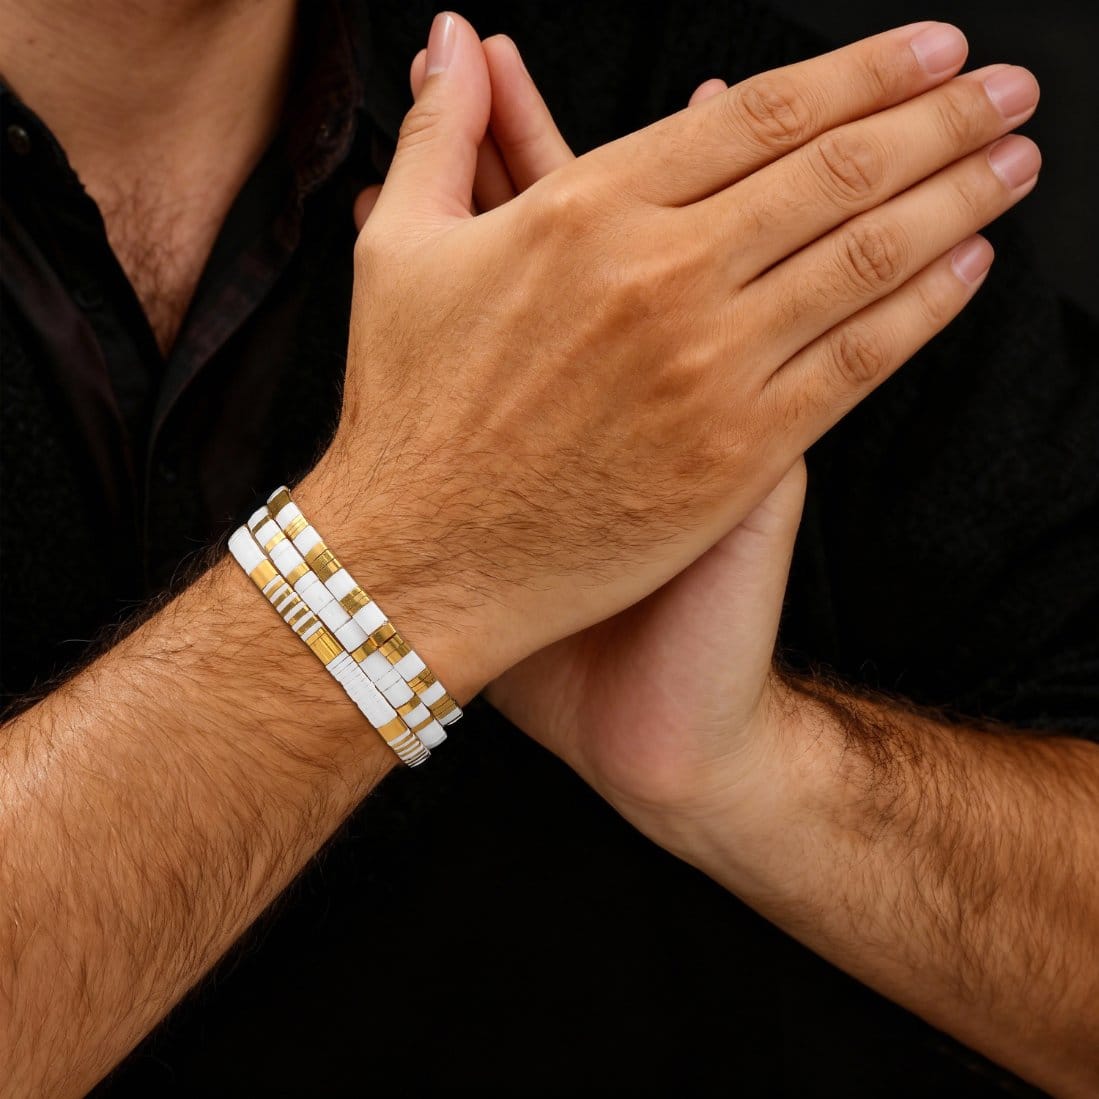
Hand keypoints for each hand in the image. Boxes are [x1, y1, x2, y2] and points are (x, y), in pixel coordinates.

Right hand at [307, 11, 1038, 707]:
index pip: (756, 116)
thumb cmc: (407, 415)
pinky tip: (968, 267)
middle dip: (937, 116)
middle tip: (1006, 84)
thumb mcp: (400, 254)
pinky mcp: (735, 458)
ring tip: (1014, 157)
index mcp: (584, 214)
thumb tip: (453, 38)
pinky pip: (854, 364)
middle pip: (833, 171)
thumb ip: (442, 136)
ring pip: (863, 259)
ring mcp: (706, 370)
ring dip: (955, 196)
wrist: (424, 567)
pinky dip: (922, 309)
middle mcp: (658, 278)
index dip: (858, 71)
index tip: (925, 47)